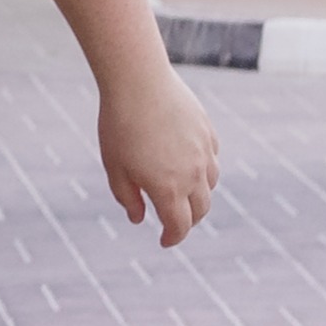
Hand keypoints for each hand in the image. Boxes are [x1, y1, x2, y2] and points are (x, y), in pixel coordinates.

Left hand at [99, 63, 218, 246]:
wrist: (140, 83)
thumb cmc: (119, 126)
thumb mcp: (115, 167)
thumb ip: (128, 197)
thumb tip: (139, 219)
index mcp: (168, 188)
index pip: (179, 225)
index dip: (173, 238)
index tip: (164, 242)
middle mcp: (193, 174)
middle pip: (201, 209)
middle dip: (188, 221)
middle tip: (173, 223)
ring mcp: (205, 153)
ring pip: (211, 185)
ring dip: (198, 196)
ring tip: (181, 195)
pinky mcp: (208, 133)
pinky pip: (211, 160)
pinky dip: (203, 170)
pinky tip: (188, 165)